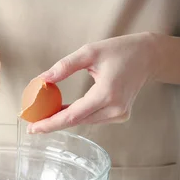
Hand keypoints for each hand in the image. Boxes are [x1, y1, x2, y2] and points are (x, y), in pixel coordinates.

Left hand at [27, 33, 157, 133]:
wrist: (148, 57)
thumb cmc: (120, 51)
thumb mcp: (89, 52)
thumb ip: (64, 66)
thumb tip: (41, 80)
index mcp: (107, 94)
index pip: (73, 115)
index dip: (51, 123)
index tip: (33, 128)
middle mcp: (115, 109)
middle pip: (77, 122)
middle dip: (53, 124)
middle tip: (31, 125)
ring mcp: (119, 115)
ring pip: (84, 121)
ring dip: (64, 120)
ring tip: (42, 117)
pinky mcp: (120, 115)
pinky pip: (92, 118)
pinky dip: (77, 116)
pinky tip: (61, 112)